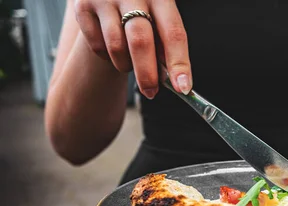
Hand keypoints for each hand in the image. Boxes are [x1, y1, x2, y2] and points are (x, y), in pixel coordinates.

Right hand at [74, 0, 191, 98]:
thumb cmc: (142, 8)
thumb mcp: (159, 17)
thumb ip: (165, 43)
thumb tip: (174, 80)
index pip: (173, 33)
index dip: (179, 63)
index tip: (183, 88)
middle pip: (140, 41)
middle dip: (147, 74)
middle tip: (151, 92)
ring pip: (116, 47)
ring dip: (126, 65)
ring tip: (131, 61)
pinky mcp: (82, 6)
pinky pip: (97, 46)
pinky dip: (107, 56)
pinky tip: (112, 48)